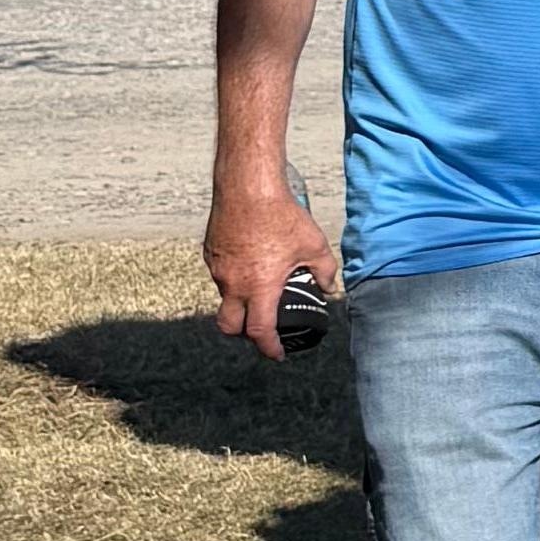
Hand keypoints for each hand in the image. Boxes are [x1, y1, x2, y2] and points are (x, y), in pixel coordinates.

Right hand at [205, 180, 330, 356]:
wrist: (248, 186)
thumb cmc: (281, 215)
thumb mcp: (314, 245)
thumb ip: (325, 271)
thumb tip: (329, 287)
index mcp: (259, 287)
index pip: (259, 332)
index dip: (269, 348)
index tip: (277, 354)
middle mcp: (233, 283)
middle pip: (229, 326)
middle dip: (244, 335)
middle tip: (261, 331)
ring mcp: (218, 268)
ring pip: (225, 298)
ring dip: (240, 302)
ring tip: (260, 290)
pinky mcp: (210, 252)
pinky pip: (220, 275)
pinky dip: (234, 278)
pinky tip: (250, 266)